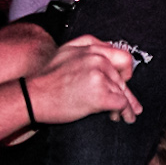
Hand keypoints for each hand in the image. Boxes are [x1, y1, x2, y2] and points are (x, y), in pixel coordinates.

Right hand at [26, 36, 142, 124]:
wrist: (33, 96)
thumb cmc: (45, 79)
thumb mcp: (64, 52)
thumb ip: (85, 48)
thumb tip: (105, 59)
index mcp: (89, 46)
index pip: (119, 55)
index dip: (124, 70)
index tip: (124, 80)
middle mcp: (96, 57)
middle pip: (123, 75)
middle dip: (127, 91)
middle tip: (132, 103)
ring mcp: (99, 75)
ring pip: (122, 90)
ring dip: (127, 104)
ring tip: (127, 115)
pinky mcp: (100, 94)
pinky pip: (121, 103)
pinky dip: (125, 112)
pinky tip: (124, 118)